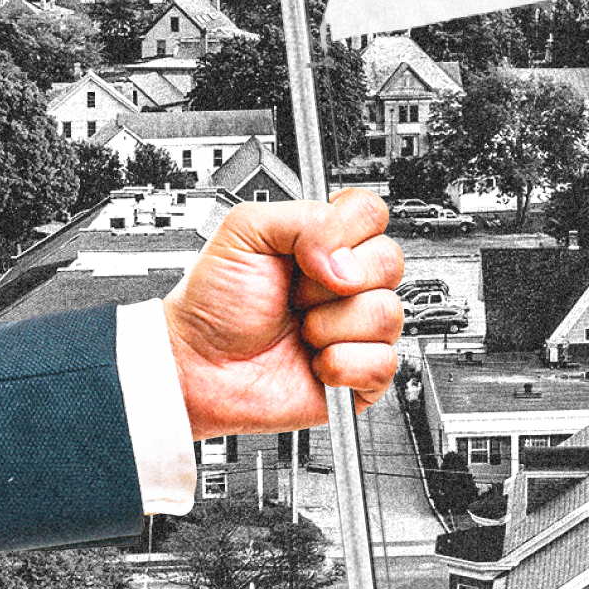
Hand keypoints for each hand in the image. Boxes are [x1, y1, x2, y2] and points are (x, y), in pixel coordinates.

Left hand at [162, 188, 404, 440]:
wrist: (197, 366)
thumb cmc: (215, 303)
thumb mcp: (246, 231)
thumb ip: (304, 218)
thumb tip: (347, 260)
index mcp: (328, 242)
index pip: (373, 214)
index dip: (345, 232)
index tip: (306, 251)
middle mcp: (349, 281)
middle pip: (390, 262)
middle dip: (332, 283)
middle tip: (296, 295)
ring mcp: (357, 328)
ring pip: (387, 314)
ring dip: (330, 326)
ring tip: (301, 332)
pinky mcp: (361, 374)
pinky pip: (383, 363)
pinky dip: (341, 365)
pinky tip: (313, 363)